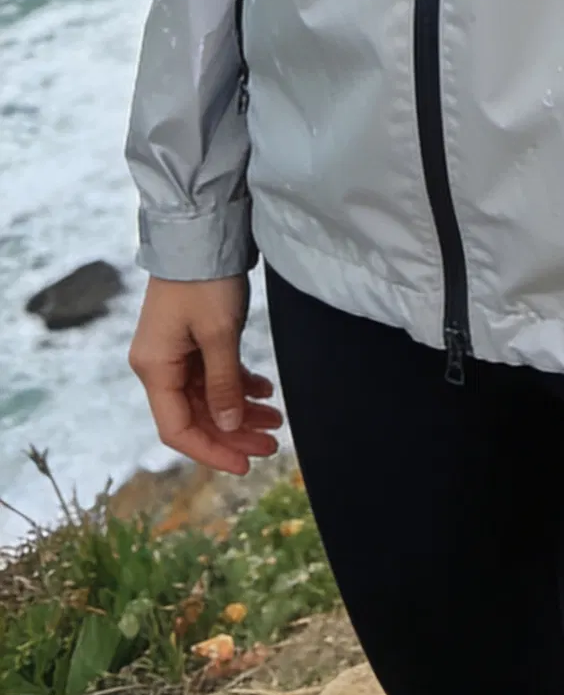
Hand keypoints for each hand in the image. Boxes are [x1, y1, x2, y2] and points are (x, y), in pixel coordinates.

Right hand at [128, 274, 281, 476]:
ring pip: (208, 396)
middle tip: (273, 443)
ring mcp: (175, 351)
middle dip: (234, 432)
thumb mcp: (219, 335)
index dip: (212, 451)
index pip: (178, 429)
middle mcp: (159, 365)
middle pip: (196, 415)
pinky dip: (238, 383)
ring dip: (241, 408)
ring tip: (277, 418)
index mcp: (154, 369)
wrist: (200, 231)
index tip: (245, 463)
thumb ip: (224, 384)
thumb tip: (227, 428)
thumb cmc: (205, 281)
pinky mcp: (191, 338)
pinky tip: (265, 389)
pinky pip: (214, 373)